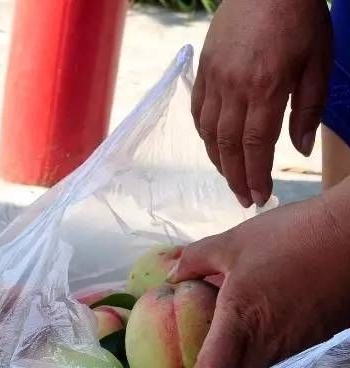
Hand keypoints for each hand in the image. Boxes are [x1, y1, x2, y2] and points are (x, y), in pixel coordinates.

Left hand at [169, 190, 349, 367]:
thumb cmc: (292, 235)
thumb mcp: (234, 242)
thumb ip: (195, 260)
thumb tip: (173, 275)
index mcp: (242, 322)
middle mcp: (270, 343)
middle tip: (198, 367)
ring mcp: (297, 344)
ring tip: (225, 351)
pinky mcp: (317, 338)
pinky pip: (284, 358)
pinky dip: (265, 354)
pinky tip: (260, 334)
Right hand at [193, 0, 330, 206]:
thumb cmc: (300, 19)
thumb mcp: (318, 62)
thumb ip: (307, 108)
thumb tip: (299, 150)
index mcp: (265, 88)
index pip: (255, 145)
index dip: (256, 175)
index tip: (260, 196)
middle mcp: (233, 88)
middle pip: (227, 146)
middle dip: (236, 177)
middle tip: (244, 198)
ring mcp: (214, 79)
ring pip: (208, 132)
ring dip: (218, 161)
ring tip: (230, 177)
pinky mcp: (204, 70)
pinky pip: (198, 111)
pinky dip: (204, 134)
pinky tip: (214, 146)